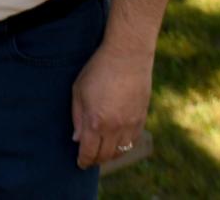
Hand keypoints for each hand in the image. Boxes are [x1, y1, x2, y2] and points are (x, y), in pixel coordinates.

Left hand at [71, 43, 151, 167]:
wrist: (127, 56)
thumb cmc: (98, 69)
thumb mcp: (78, 90)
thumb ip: (77, 117)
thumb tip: (77, 139)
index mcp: (96, 121)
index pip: (89, 152)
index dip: (83, 160)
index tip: (80, 163)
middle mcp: (115, 128)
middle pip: (105, 155)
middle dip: (95, 159)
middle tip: (89, 158)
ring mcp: (131, 124)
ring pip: (121, 151)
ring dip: (110, 154)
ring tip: (102, 151)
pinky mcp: (142, 119)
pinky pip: (132, 141)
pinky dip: (123, 146)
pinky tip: (117, 142)